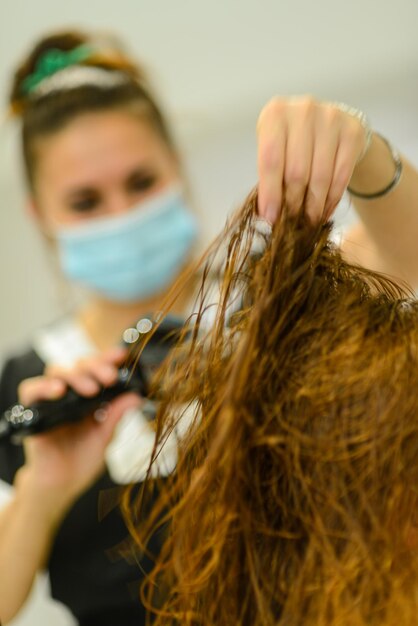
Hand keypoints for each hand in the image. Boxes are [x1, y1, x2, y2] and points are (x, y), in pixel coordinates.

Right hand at [17, 346, 141, 510]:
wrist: (61, 485)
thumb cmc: (82, 460)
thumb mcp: (106, 437)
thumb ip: (117, 415)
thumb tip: (136, 396)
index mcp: (90, 396)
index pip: (97, 369)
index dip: (108, 358)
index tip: (122, 356)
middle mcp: (70, 393)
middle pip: (79, 365)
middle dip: (96, 367)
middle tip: (109, 378)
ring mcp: (51, 400)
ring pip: (57, 371)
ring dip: (76, 375)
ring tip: (90, 389)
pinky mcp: (33, 411)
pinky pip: (31, 389)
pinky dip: (44, 386)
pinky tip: (58, 392)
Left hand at [256, 96, 369, 222]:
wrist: (330, 122)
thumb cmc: (292, 142)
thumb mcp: (276, 150)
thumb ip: (269, 177)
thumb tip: (268, 217)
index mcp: (275, 114)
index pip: (271, 160)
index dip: (270, 194)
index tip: (270, 219)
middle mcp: (303, 110)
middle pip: (297, 172)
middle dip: (293, 204)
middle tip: (292, 224)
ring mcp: (331, 118)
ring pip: (320, 177)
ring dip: (313, 206)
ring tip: (308, 222)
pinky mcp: (352, 131)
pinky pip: (341, 176)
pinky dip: (332, 200)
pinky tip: (324, 211)